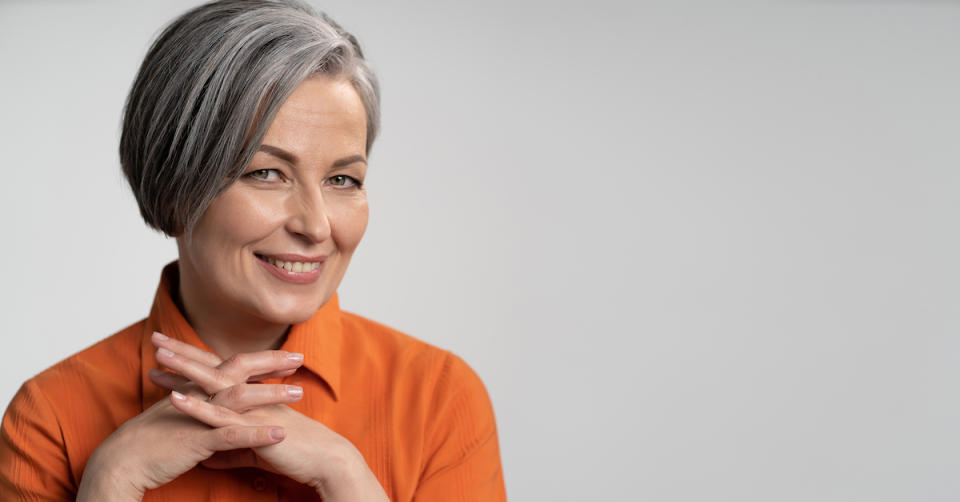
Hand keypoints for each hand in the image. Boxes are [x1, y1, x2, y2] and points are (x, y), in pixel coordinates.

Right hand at [75, 332, 305, 500]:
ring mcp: (198, 416)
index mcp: (197, 390)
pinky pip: (232, 435)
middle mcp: (199, 396)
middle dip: (271, 363)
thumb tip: (217, 405)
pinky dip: (257, 434)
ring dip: (271, 394)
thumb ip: (200, 408)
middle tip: (300, 358)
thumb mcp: (179, 417)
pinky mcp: (197, 440)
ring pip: (240, 398)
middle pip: (240, 371)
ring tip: (299, 392)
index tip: (286, 357)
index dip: (260, 360)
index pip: (233, 367)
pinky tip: (280, 434)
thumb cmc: (150, 442)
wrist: (121, 462)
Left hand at [150, 335, 389, 500]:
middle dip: (183, 353)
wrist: (325, 459)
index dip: (193, 362)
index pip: (218, 373)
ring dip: (184, 369)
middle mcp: (249, 396)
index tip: (168, 353)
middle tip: (156, 338)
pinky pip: (220, 416)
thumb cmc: (296, 453)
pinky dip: (197, 406)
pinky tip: (175, 398)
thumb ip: (230, 452)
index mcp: (251, 398)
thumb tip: (207, 460)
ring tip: (157, 357)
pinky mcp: (251, 428)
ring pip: (213, 384)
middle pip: (212, 368)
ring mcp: (250, 409)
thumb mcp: (255, 450)